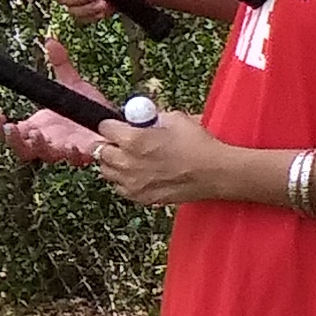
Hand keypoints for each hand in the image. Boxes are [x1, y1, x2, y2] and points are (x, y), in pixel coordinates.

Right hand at [0, 33, 107, 166]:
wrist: (115, 119)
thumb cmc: (90, 106)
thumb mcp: (72, 83)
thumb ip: (61, 63)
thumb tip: (51, 40)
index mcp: (39, 125)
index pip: (14, 132)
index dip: (1, 127)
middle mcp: (48, 139)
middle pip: (22, 148)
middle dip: (14, 140)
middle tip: (13, 128)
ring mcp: (64, 148)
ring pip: (42, 154)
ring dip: (36, 146)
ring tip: (37, 134)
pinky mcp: (84, 153)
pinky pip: (73, 158)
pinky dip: (70, 153)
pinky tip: (70, 145)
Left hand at [92, 105, 233, 208]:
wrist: (215, 173)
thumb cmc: (198, 145)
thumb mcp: (175, 118)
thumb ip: (150, 118)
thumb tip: (138, 118)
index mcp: (133, 140)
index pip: (104, 128)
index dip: (111, 125)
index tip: (116, 126)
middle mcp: (127, 162)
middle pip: (99, 151)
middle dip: (108, 144)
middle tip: (119, 142)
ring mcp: (132, 182)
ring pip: (106, 171)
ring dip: (113, 163)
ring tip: (130, 158)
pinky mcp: (140, 197)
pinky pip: (120, 187)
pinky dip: (124, 180)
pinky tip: (139, 173)